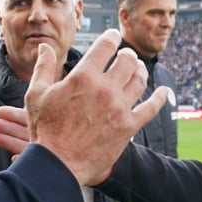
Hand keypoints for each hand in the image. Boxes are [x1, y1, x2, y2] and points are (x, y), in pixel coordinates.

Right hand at [0, 29, 169, 185]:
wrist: (57, 165)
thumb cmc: (45, 130)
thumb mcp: (37, 94)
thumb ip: (43, 67)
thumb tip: (45, 46)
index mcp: (83, 77)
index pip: (105, 47)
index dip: (112, 37)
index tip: (113, 36)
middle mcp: (105, 89)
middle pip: (127, 60)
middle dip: (127, 54)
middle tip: (125, 55)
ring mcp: (119, 108)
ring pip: (140, 80)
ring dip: (141, 70)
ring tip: (138, 68)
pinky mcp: (129, 127)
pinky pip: (152, 108)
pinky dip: (161, 97)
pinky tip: (164, 91)